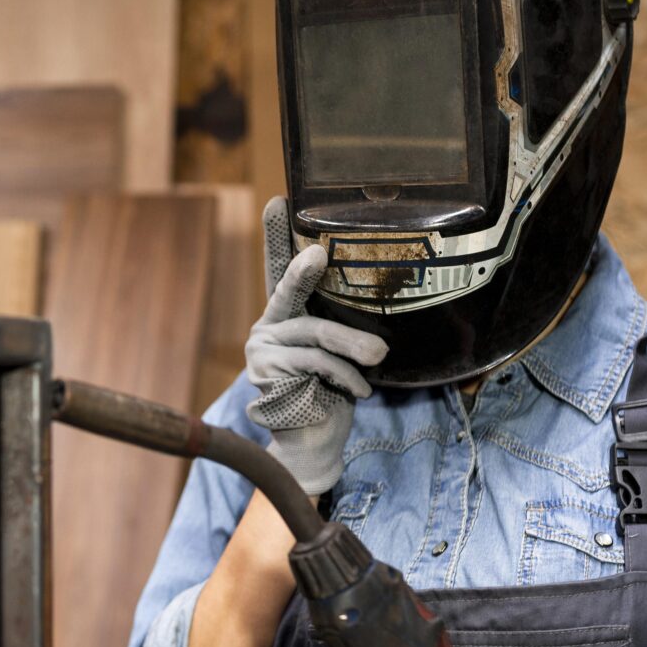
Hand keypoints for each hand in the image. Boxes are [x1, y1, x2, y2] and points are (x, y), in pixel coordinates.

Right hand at [246, 197, 385, 493]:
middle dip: (307, 273)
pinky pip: (315, 364)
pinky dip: (344, 377)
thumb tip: (385, 312)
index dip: (275, 236)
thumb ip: (345, 328)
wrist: (315, 445)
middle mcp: (267, 327)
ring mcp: (261, 351)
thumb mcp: (342, 355)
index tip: (278, 200)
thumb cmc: (334, 394)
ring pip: (314, 335)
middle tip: (321, 257)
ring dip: (353, 347)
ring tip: (378, 359)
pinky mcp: (266, 375)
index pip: (279, 269)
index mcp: (285, 316)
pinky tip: (357, 391)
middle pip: (294, 294)